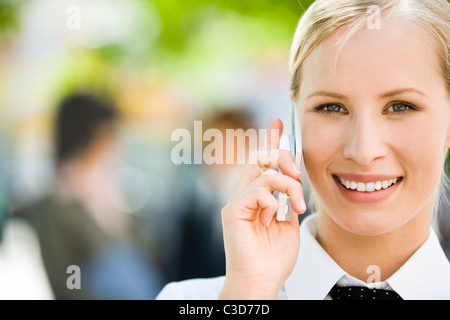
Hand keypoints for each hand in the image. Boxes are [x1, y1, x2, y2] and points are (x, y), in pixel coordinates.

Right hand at [219, 118, 305, 298]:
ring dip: (287, 187)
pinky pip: (258, 191)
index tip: (278, 122)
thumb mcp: (288, 223)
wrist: (261, 281)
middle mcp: (244, 195)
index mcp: (257, 198)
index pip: (262, 162)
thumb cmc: (273, 258)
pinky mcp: (233, 211)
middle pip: (259, 157)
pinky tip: (273, 219)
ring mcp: (237, 202)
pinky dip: (272, 203)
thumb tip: (293, 180)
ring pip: (264, 173)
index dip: (271, 141)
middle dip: (282, 156)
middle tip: (296, 174)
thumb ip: (287, 200)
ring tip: (294, 208)